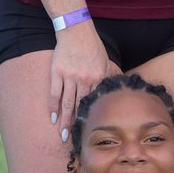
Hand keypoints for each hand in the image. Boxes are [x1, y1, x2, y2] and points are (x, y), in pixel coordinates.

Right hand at [49, 19, 111, 139]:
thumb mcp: (106, 62)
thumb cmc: (93, 47)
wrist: (77, 31)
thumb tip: (121, 91)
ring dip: (64, 120)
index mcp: (98, 78)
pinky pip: (54, 93)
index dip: (90, 118)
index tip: (89, 132)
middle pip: (79, 107)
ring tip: (62, 134)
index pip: (94, 103)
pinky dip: (53, 106)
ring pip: (67, 103)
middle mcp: (85, 79)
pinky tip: (52, 117)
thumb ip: (111, 77)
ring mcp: (70, 76)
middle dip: (75, 125)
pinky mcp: (57, 72)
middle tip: (72, 141)